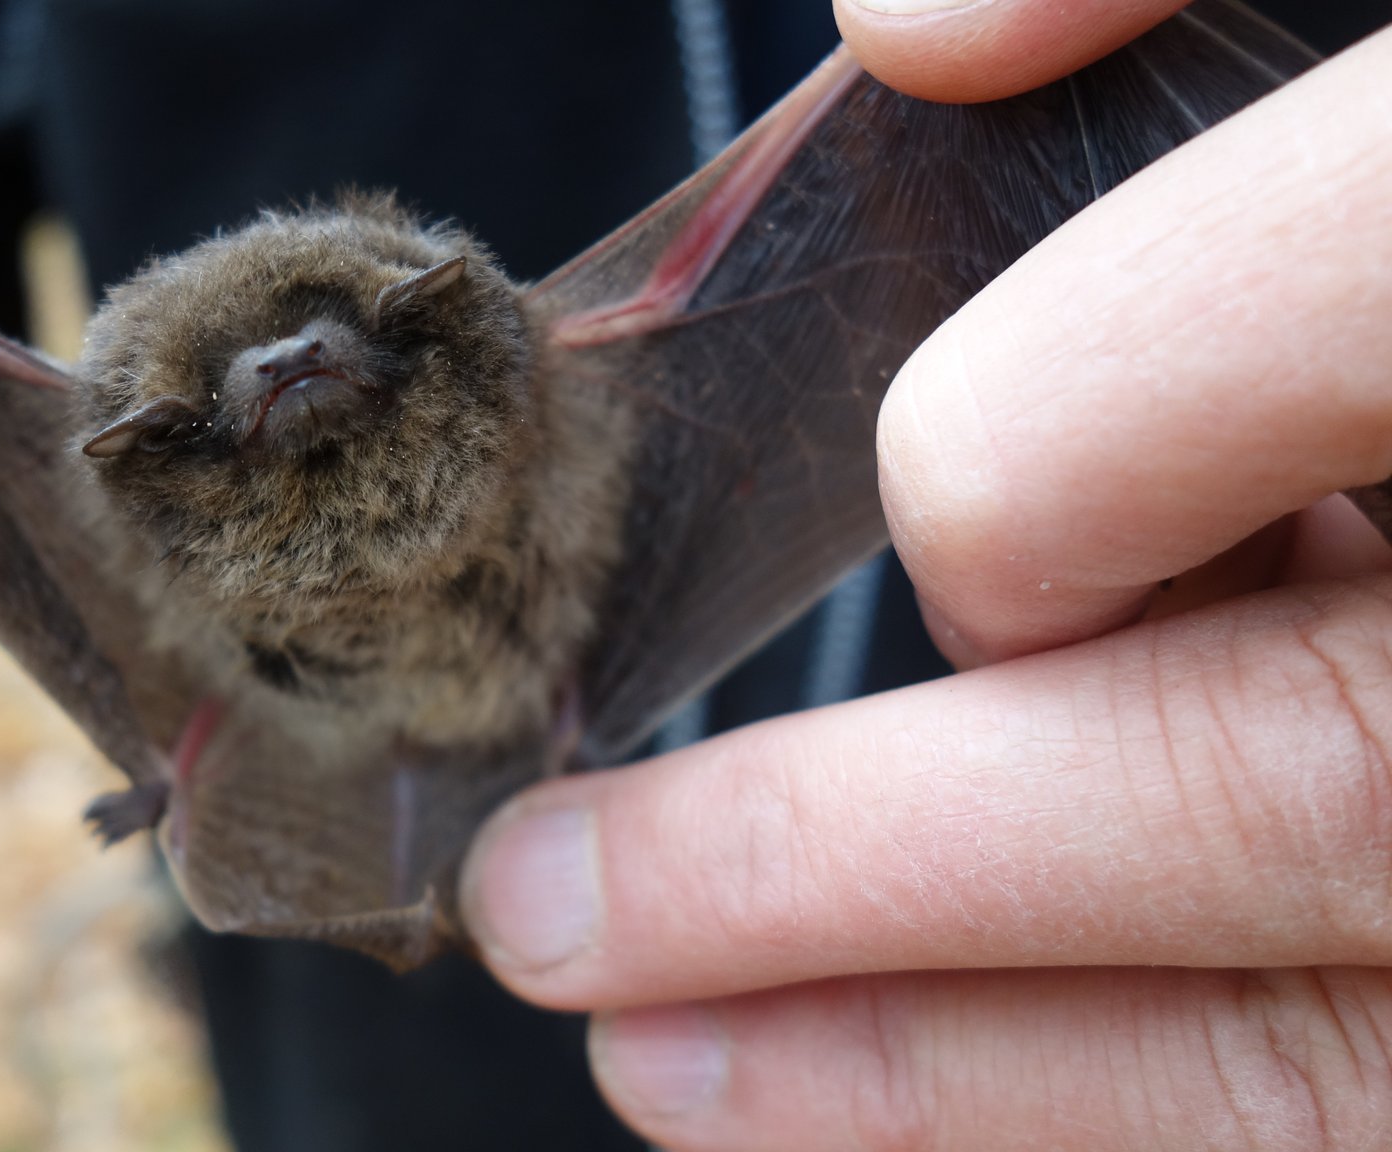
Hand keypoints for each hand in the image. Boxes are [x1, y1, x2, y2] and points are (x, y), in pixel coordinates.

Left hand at [461, 2, 1391, 1146]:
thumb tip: (921, 35)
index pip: (1350, 311)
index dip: (1088, 419)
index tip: (955, 488)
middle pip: (1303, 776)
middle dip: (875, 870)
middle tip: (561, 912)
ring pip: (1344, 1028)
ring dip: (951, 1070)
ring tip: (664, 1068)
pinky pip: (1376, 1083)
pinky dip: (1118, 1104)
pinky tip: (909, 1095)